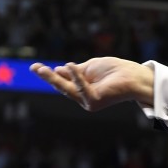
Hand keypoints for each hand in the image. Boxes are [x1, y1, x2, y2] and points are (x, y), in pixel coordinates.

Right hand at [29, 57, 154, 111]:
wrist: (134, 76)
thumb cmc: (116, 71)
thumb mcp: (91, 67)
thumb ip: (75, 71)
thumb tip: (58, 69)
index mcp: (83, 89)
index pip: (64, 82)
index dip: (51, 74)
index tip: (36, 67)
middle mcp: (84, 98)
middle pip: (62, 86)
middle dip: (47, 77)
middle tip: (33, 68)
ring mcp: (88, 101)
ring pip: (67, 89)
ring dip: (53, 79)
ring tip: (40, 68)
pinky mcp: (94, 102)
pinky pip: (81, 87)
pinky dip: (75, 76)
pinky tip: (69, 65)